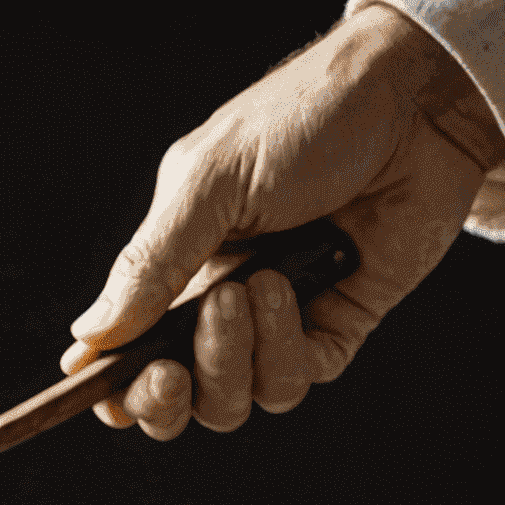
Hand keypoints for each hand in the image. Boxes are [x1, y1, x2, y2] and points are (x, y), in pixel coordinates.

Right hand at [62, 4, 504, 438]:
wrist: (416, 103)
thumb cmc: (306, 119)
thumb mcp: (207, 183)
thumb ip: (148, 265)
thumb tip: (89, 334)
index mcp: (172, 269)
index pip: (122, 355)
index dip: (104, 387)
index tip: (97, 388)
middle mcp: (216, 305)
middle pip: (173, 400)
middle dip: (164, 399)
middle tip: (170, 369)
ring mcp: (275, 324)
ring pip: (230, 402)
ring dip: (230, 359)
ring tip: (253, 288)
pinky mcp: (334, 328)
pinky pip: (294, 381)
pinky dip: (287, 350)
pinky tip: (295, 289)